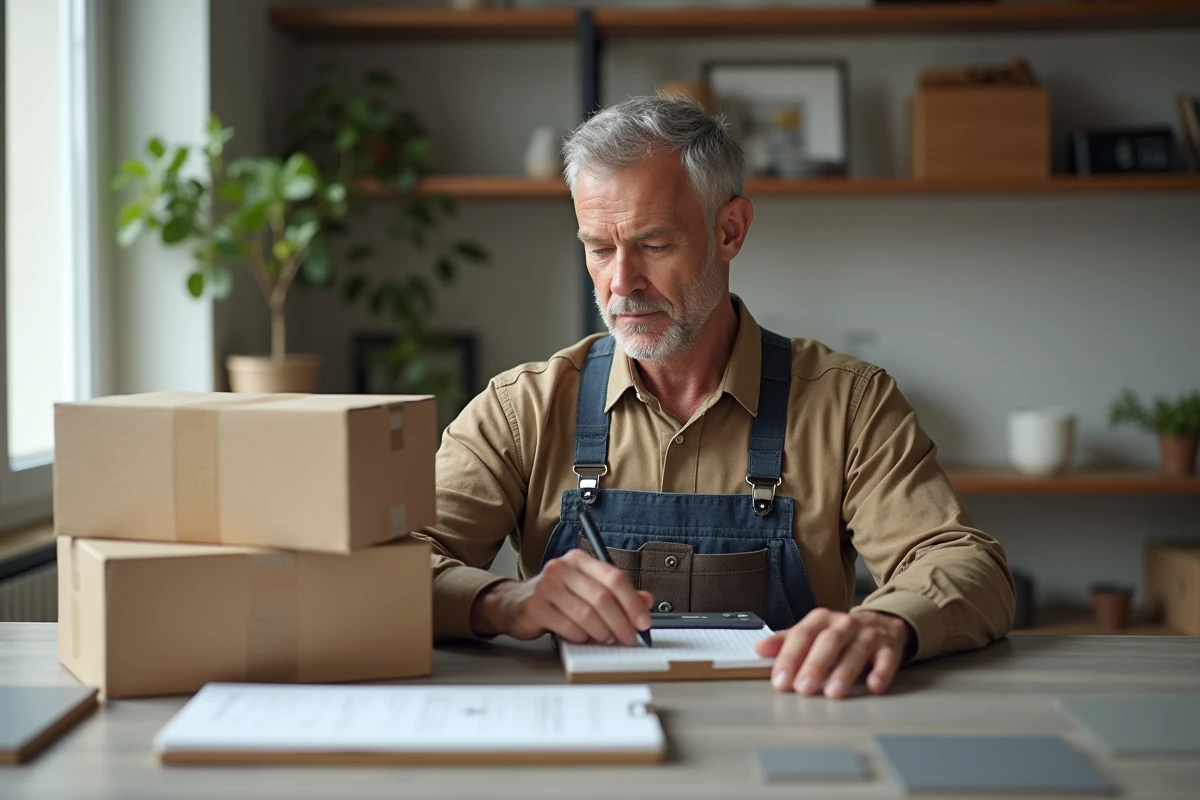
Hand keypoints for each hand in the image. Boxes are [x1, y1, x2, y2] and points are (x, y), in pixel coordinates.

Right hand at [470, 549, 653, 644]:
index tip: (643, 622)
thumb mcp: (588, 590)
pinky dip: (581, 637)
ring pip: (587, 615)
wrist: (514, 604)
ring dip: (602, 632)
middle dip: (621, 623)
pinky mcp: (535, 607)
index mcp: (579, 560)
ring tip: (605, 639)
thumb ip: (617, 595)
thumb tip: (646, 601)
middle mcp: (562, 568)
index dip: (633, 602)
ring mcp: (547, 587)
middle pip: (602, 598)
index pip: (615, 578)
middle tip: (628, 638)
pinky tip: (582, 638)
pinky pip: (568, 627)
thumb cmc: (556, 597)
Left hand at [755, 608, 913, 697]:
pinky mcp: (889, 648)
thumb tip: (759, 649)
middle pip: (828, 642)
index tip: (780, 681)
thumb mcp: (811, 633)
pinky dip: (881, 672)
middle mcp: (844, 624)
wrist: (881, 623)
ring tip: (833, 693)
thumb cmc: (838, 634)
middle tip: (803, 689)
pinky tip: (874, 686)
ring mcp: (868, 635)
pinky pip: (886, 659)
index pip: (801, 636)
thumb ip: (786, 642)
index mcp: (820, 619)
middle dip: (814, 666)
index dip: (789, 658)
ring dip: (844, 672)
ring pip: (856, 651)